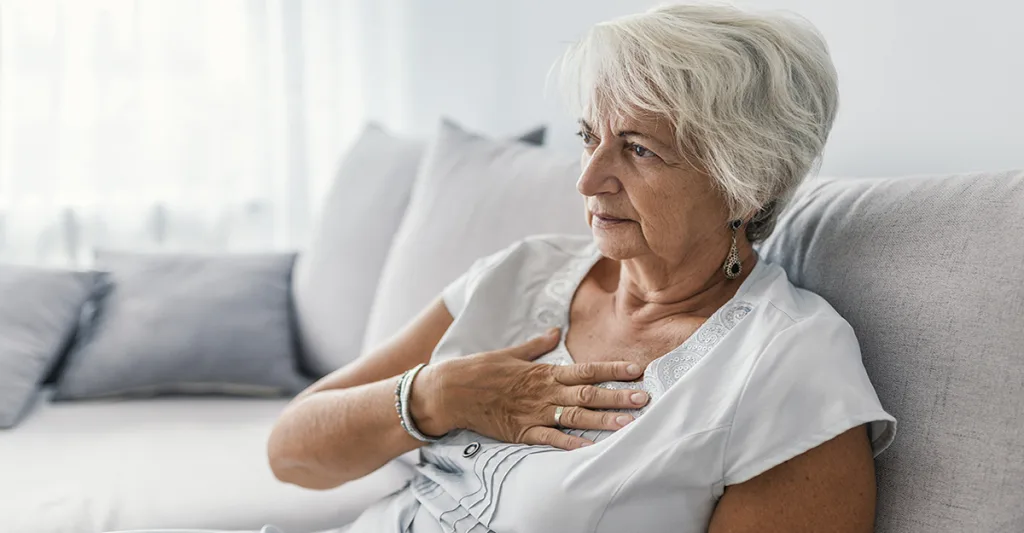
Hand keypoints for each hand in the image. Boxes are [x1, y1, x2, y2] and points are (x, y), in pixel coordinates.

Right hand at [410, 328, 649, 449]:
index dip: (613, 370)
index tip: (636, 370)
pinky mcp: (522, 432)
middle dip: (618, 396)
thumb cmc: (480, 370)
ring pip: (575, 418)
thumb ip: (537, 345)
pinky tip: (590, 449)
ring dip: (603, 421)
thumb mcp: (511, 352)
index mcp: (544, 372)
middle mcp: (544, 393)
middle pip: (588, 395)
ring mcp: (534, 413)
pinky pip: (550, 440)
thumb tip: (555, 331)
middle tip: (644, 399)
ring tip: (628, 424)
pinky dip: (570, 444)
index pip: (586, 370)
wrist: (451, 391)